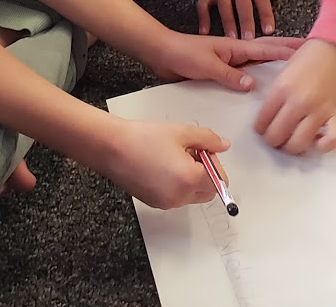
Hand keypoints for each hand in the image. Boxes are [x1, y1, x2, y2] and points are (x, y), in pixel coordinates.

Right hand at [99, 118, 230, 209]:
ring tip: (173, 158)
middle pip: (208, 192)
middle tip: (190, 153)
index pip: (219, 180)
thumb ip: (208, 139)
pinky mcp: (154, 203)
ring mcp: (166, 202)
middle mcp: (179, 196)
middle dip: (205, 174)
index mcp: (190, 179)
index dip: (213, 162)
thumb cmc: (142, 139)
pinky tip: (162, 166)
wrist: (111, 148)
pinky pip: (176, 197)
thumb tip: (223, 145)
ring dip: (191, 180)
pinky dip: (176, 185)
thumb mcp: (182, 132)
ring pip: (192, 195)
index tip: (202, 149)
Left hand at [142, 33, 299, 89]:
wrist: (162, 53)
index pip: (267, 48)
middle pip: (269, 50)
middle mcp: (238, 52)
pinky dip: (261, 73)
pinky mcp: (224, 69)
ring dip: (278, 62)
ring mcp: (232, 60)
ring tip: (298, 68)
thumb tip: (253, 85)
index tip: (309, 51)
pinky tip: (267, 82)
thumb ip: (228, 75)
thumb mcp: (206, 65)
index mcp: (236, 47)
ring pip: (261, 60)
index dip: (288, 51)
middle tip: (312, 54)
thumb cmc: (182, 55)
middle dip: (290, 51)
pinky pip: (248, 71)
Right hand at [191, 0, 287, 39]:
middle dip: (247, 23)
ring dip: (229, 24)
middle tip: (249, 39)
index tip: (269, 30)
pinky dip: (203, 19)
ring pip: (225, 8)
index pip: (262, 0)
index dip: (266, 15)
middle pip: (243, 7)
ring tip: (232, 39)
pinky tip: (205, 32)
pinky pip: (203, 7)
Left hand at [254, 38, 335, 154]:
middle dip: (273, 140)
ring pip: (299, 144)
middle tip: (277, 137)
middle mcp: (299, 102)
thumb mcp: (285, 70)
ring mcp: (320, 110)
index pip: (262, 121)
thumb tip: (270, 115)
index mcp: (281, 88)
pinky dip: (323, 146)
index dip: (260, 129)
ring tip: (293, 142)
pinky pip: (331, 141)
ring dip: (293, 147)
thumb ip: (277, 93)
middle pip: (277, 136)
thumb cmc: (312, 54)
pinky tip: (318, 141)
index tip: (263, 129)